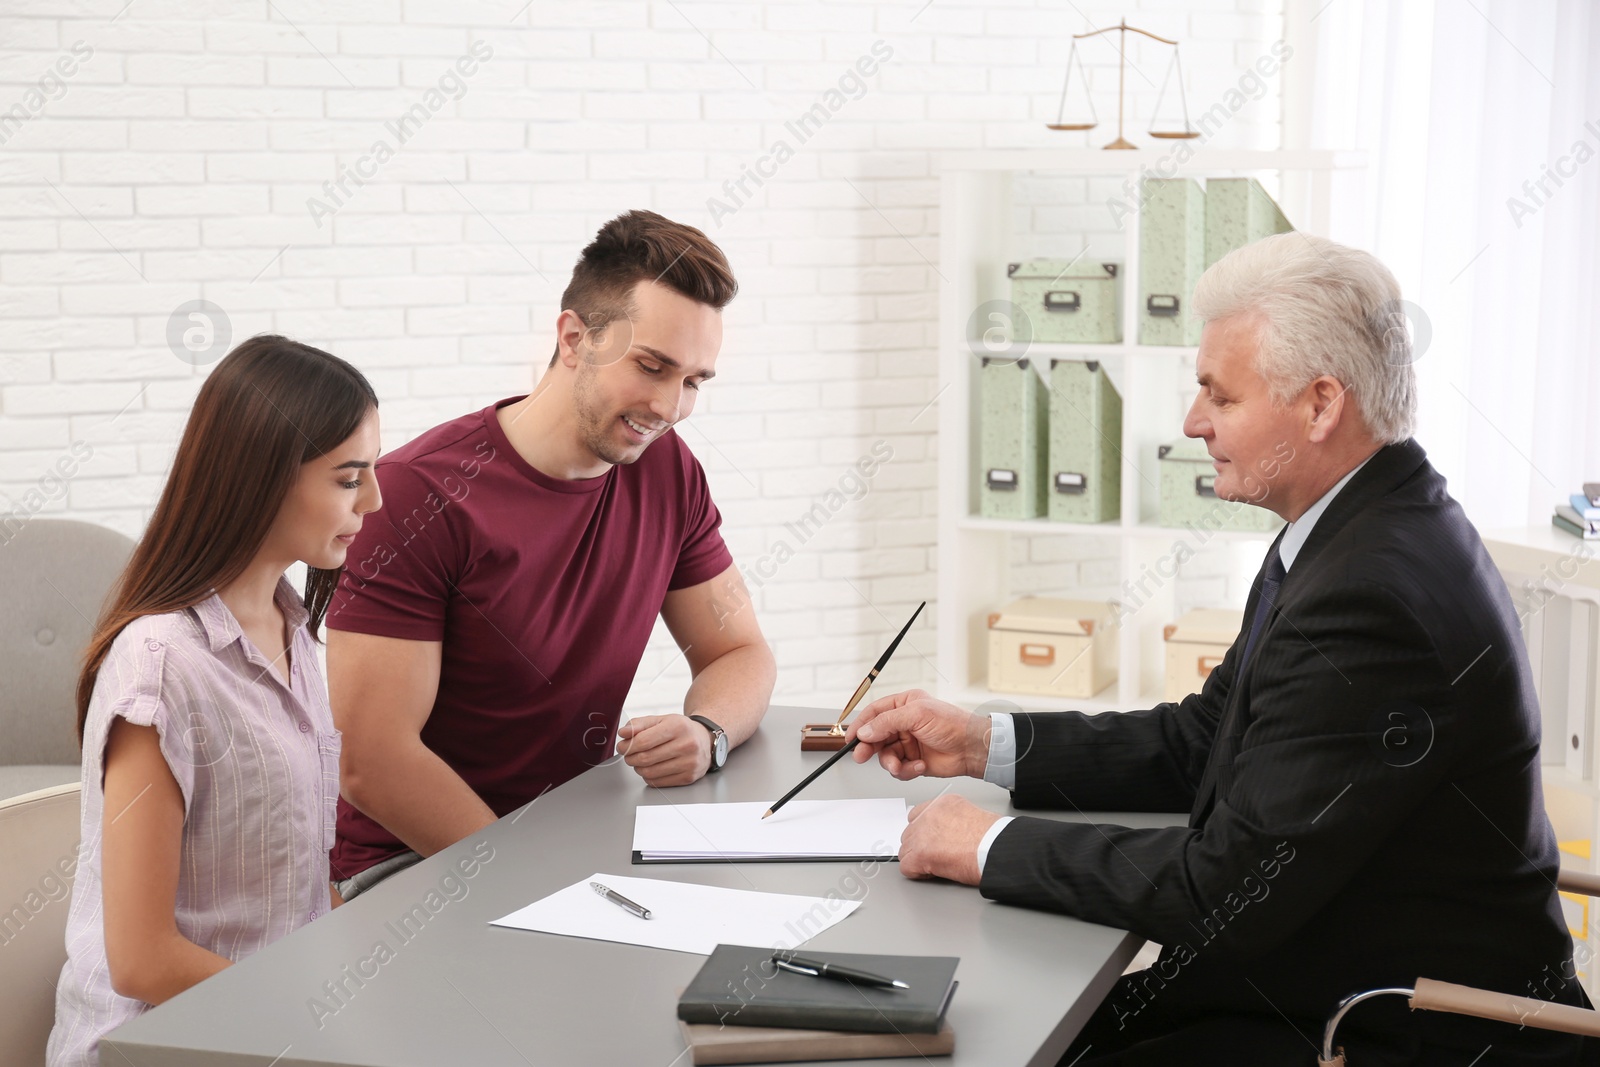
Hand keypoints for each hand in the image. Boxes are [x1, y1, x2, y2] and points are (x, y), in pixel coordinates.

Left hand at [617, 714, 711, 786]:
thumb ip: (639, 724)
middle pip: (645, 758)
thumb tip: (623, 733)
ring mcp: (689, 763)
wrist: (705, 741)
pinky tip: (652, 768)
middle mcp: (686, 744)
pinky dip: (649, 777)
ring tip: (640, 761)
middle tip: (629, 755)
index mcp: (678, 726)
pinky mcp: (689, 777)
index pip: (643, 741)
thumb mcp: (661, 720)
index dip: (627, 746)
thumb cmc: (681, 730)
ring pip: (650, 772)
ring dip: (638, 768)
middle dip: (630, 758)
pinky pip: (658, 782)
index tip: (622, 746)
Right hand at [845, 689, 990, 780]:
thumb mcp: (917, 715)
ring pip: (885, 755)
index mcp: (904, 705)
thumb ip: (887, 722)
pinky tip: (919, 766)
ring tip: (900, 765)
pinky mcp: (913, 760)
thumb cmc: (953, 725)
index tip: (851, 737)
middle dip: (869, 748)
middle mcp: (904, 723)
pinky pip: (899, 768)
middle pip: (875, 736)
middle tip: (862, 756)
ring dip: (891, 762)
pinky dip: (906, 770)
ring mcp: (908, 743)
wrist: (972, 749)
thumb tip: (865, 730)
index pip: (874, 713)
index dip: (861, 724)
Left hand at [899, 795, 999, 884]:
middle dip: (919, 846)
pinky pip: (906, 867)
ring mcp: (921, 834)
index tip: (931, 840)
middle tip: (936, 855)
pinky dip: (918, 873)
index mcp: (942, 804)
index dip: (924, 832)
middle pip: (910, 834)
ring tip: (937, 864)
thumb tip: (947, 834)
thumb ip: (953, 821)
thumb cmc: (992, 837)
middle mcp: (929, 815)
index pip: (917, 815)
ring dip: (918, 859)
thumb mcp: (971, 815)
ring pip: (906, 850)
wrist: (995, 848)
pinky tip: (933, 872)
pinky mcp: (920, 854)